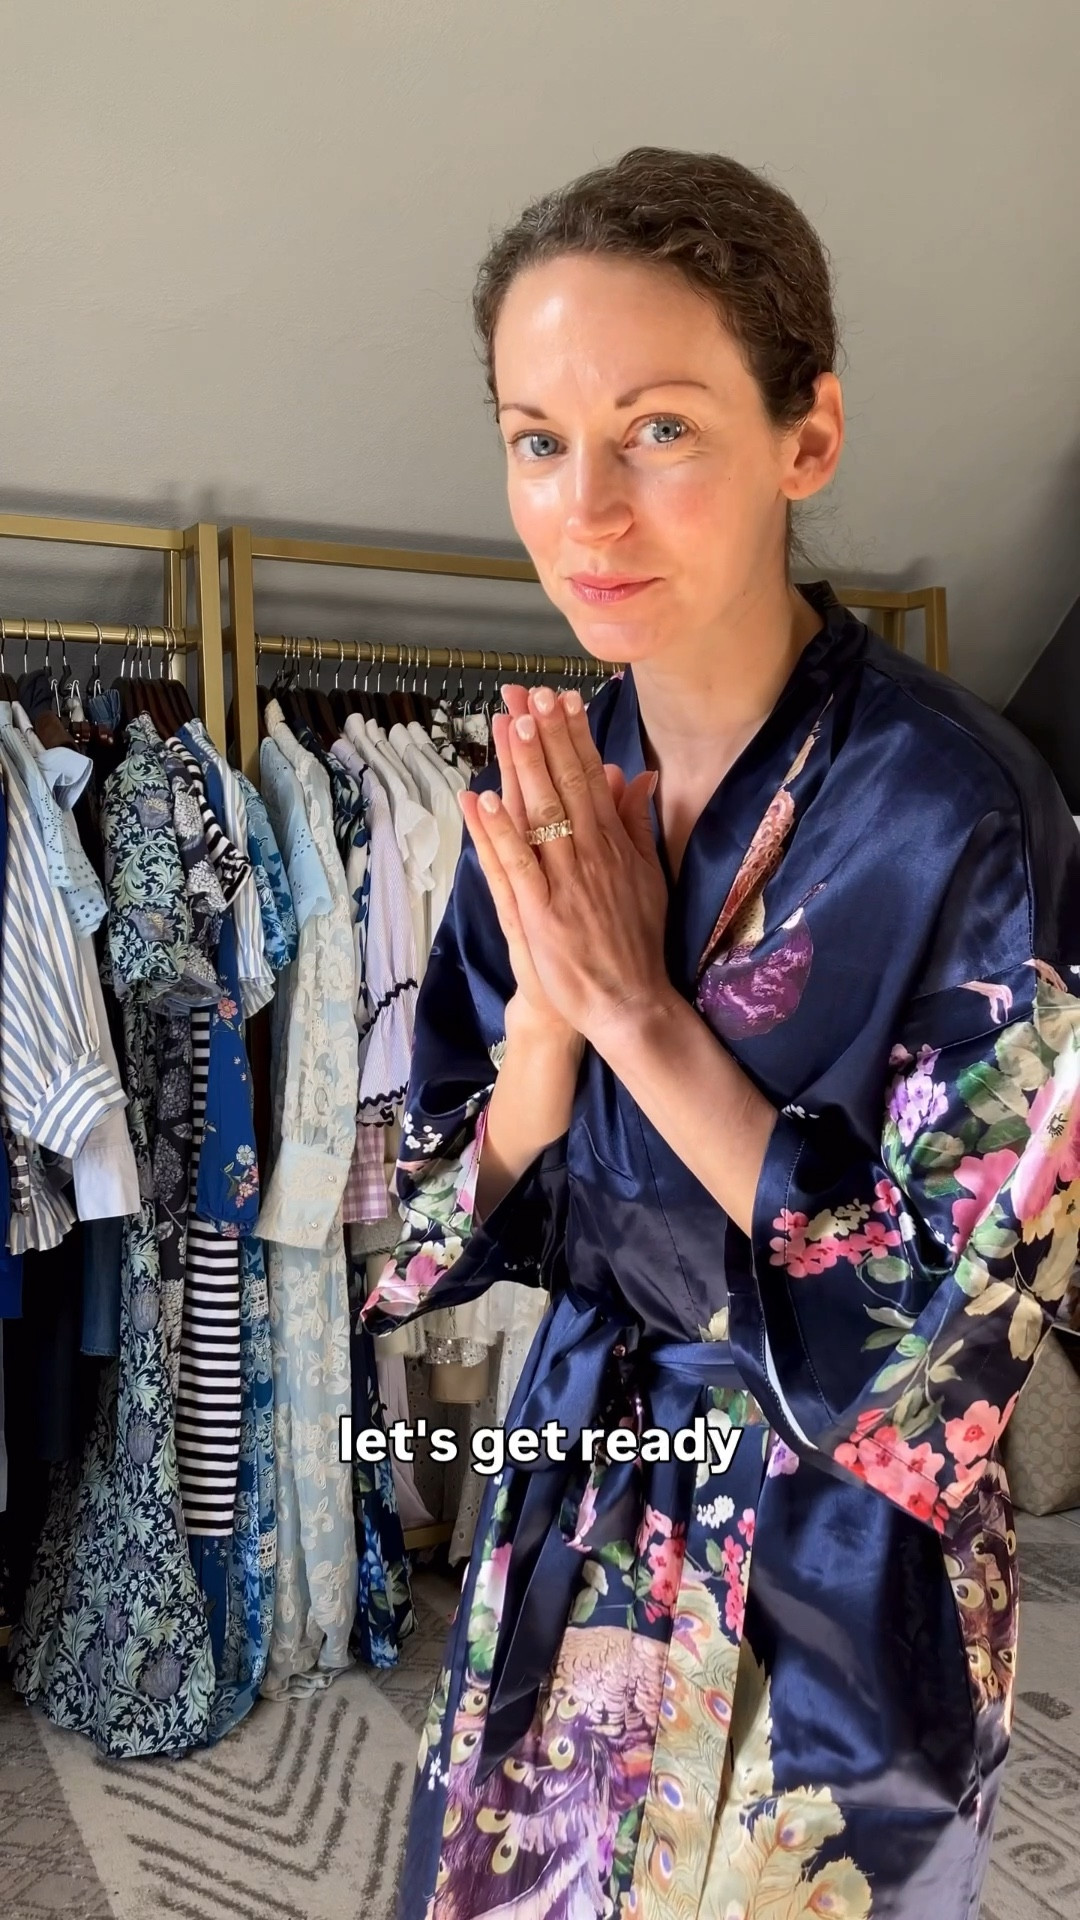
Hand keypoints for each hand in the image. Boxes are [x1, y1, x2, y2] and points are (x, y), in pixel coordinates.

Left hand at [458, 681, 672, 1048]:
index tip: (559, 696)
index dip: (573, 735)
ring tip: (508, 725)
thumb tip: (636, 774)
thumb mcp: (648, 876)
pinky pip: (515, 867)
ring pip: (540, 816)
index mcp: (614, 845)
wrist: (628, 1002)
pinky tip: (485, 800)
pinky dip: (500, 833)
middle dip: (545, 737)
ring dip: (522, 769)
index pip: (591, 777)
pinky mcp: (539, 916)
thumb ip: (638, 823)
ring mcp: (564, 885)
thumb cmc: (634, 940)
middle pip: (564, 786)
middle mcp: (590, 857)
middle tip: (528, 694)